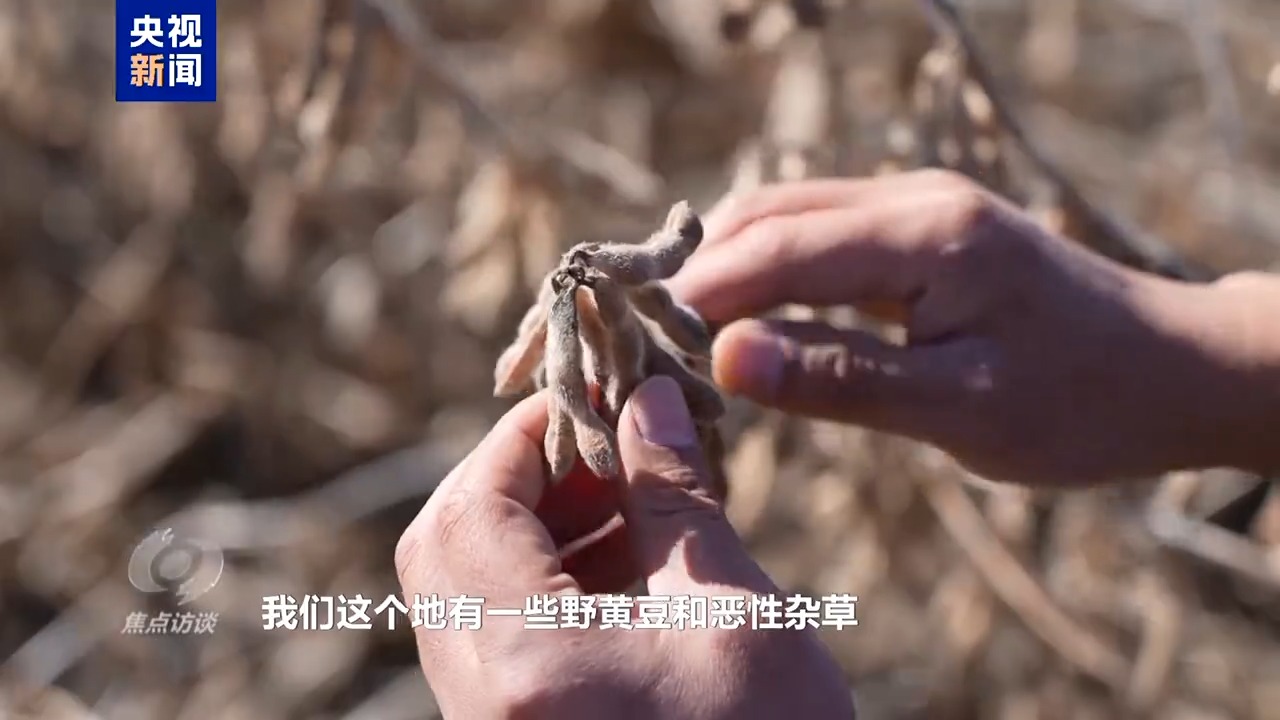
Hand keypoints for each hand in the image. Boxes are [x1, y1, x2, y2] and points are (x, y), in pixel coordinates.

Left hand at [394, 376, 853, 718]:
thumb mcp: (730, 612)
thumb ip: (675, 496)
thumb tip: (652, 400)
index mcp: (524, 666)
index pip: (473, 509)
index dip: (527, 437)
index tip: (596, 402)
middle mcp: (483, 703)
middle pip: (444, 550)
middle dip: (520, 481)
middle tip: (606, 452)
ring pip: (467, 594)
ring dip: (536, 529)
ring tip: (630, 503)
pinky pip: (500, 640)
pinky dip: (548, 585)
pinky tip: (628, 566)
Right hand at [667, 169, 1271, 484]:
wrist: (1174, 371)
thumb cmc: (1082, 403)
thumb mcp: (960, 407)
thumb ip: (838, 378)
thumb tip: (725, 359)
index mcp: (927, 233)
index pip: (777, 247)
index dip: (696, 292)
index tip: (632, 338)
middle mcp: (915, 200)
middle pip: (768, 216)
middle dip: (695, 271)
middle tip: (637, 338)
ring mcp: (917, 208)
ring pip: (786, 218)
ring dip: (725, 268)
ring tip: (673, 333)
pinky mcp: (920, 231)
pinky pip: (819, 234)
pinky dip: (767, 271)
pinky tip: (741, 318)